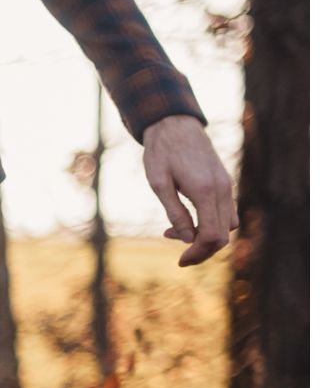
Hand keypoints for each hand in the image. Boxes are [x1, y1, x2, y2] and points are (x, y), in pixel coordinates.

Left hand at [142, 114, 234, 266]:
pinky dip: (210, 224)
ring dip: (205, 237)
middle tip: (177, 255)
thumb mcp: (159, 184)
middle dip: (201, 250)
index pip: (212, 235)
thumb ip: (175, 212)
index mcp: (205, 191)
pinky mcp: (224, 183)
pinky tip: (186, 221)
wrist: (175, 125)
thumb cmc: (161, 153)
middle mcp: (222, 189)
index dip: (197, 253)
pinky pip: (225, 213)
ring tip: (173, 232)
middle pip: (223, 235)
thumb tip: (187, 240)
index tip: (180, 262)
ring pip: (227, 225)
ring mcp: (226, 186)